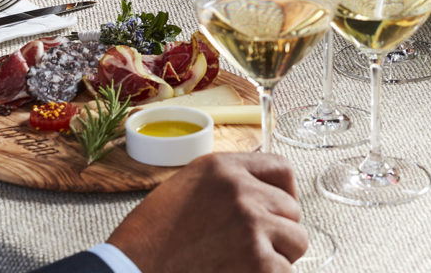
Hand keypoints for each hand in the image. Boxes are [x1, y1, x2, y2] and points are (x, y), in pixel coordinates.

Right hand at [107, 153, 308, 272]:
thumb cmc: (151, 238)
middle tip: (250, 248)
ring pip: (297, 240)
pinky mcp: (259, 260)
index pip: (281, 168)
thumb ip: (225, 184)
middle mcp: (241, 190)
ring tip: (245, 263)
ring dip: (279, 256)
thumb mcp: (186, 188)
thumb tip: (260, 192)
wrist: (133, 269)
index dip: (285, 192)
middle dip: (278, 231)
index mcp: (222, 168)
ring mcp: (252, 224)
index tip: (278, 210)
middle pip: (291, 209)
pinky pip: (286, 271)